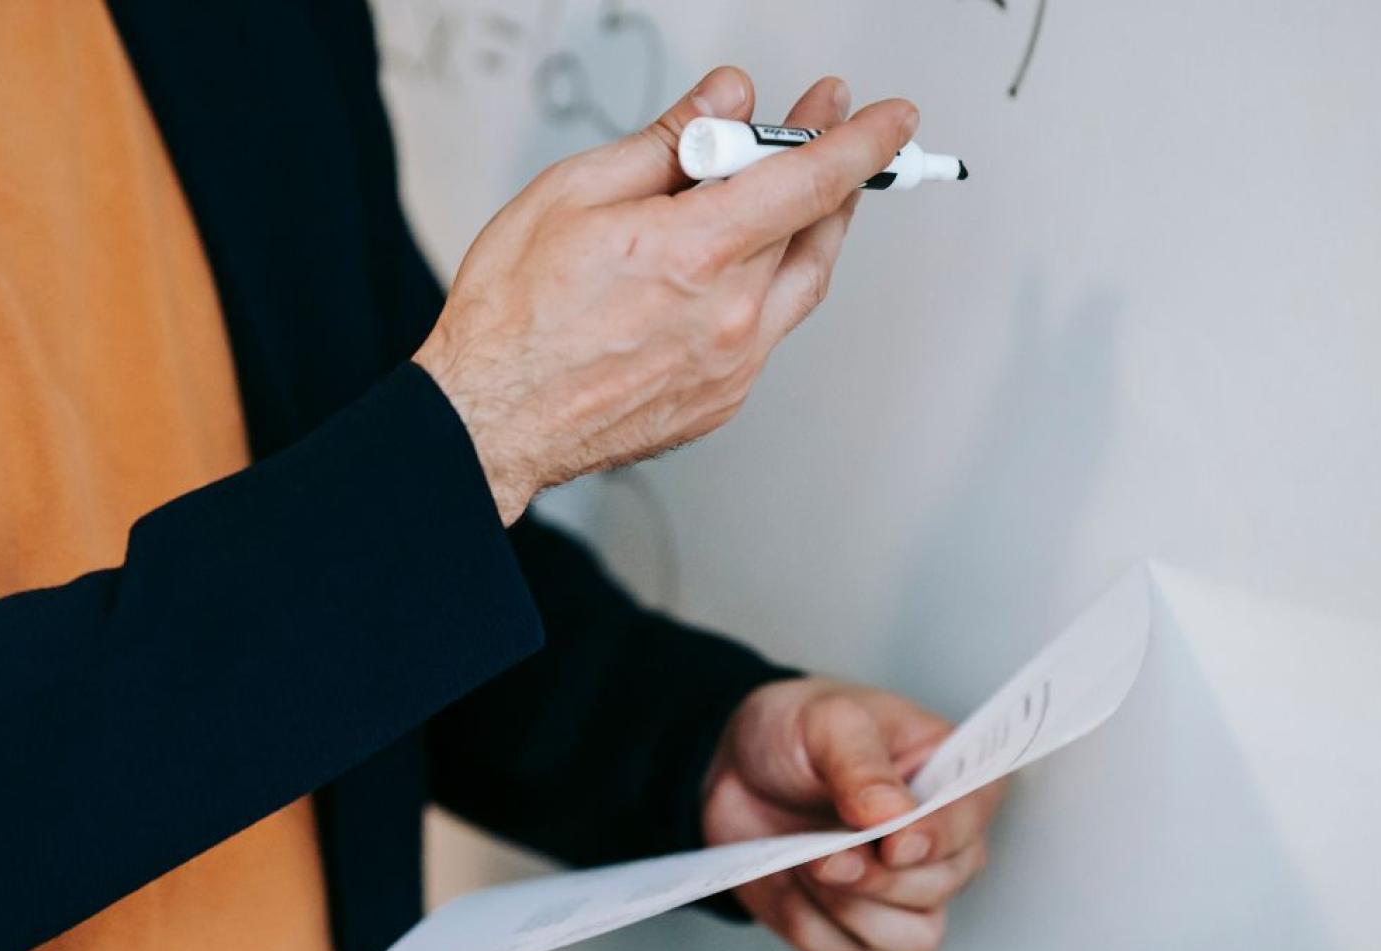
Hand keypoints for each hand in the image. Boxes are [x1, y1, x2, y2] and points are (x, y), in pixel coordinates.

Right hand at [413, 68, 918, 522]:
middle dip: (831, 167)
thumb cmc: (513, 317)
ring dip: (813, 228)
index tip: (889, 115)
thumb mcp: (574, 194)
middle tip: (827, 125)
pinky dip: (767, 286)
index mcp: (694, 254)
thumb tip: (725, 101)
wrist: (491, 419)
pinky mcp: (722, 400)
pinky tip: (739, 265)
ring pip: (802, 282)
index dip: (858, 140)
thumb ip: (666, 143)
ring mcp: (731, 365)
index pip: (807, 180)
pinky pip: (769, 331)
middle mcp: (728, 316)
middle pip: (815, 228)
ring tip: (796, 188)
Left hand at [702, 678, 1008, 950]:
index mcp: (953, 780)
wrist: (737, 766)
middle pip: (939, 888)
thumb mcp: (828, 722)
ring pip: (911, 940)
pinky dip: (810, 927)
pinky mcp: (854, 926)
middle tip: (823, 851)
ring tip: (805, 862)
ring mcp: (903, 892)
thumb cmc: (799, 730)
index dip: (936, 840)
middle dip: (875, 877)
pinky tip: (788, 882)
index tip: (892, 843)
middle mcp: (942, 844)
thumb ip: (862, 766)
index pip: (972, 822)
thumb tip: (896, 817)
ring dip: (849, 909)